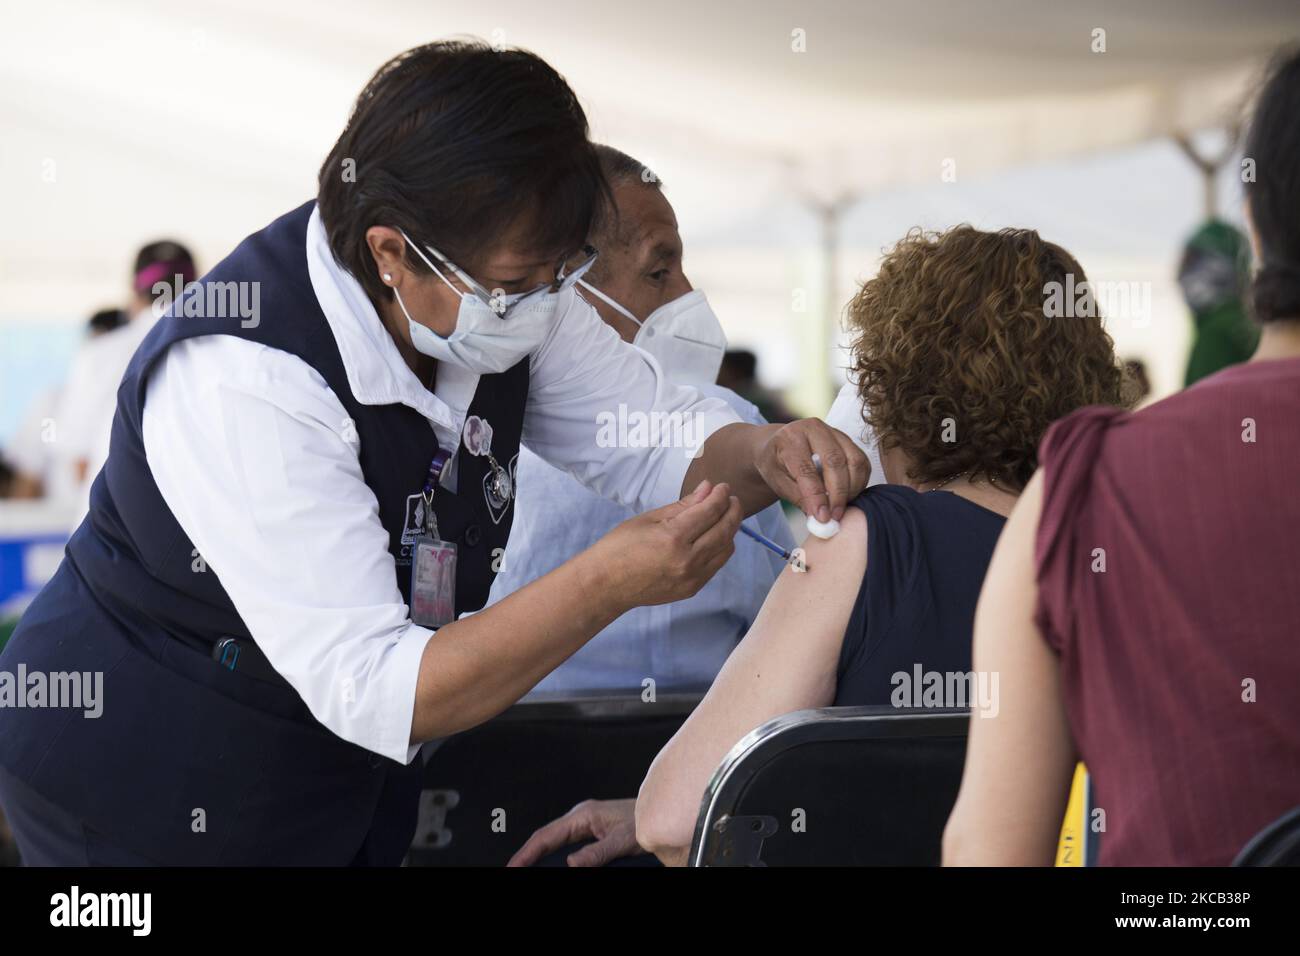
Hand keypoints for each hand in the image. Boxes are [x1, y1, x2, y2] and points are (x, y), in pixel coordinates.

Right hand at [507, 799, 640, 866]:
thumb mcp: (622, 839)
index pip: (547, 835)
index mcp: (583, 815)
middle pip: (546, 838)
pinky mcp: (590, 832)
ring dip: (540, 855)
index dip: (527, 852)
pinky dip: (553, 855)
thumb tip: (572, 862)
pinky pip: (565, 844)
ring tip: (526, 867)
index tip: (514, 866)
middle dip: (528, 854)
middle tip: (514, 869)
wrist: (658, 813)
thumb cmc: (643, 820)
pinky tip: (550, 863)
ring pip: (554, 841)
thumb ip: (597, 852)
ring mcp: (585, 825)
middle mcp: (580, 818)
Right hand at [593, 480, 741, 608]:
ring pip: (726, 549)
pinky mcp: (692, 589)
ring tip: (724, 517)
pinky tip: (714, 537)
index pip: (710, 511)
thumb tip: (708, 488)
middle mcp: (688, 559)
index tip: (723, 486)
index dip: (721, 496)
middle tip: (731, 499)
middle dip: (733, 510)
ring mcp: (692, 577)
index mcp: (674, 537)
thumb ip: (683, 505)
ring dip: (730, 530)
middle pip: (725, 530)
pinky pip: (716, 564)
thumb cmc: (620, 547)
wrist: (605, 585)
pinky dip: (720, 548)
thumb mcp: (649, 519)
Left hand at [755, 418, 869, 521]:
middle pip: (835, 461)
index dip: (816, 496)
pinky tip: (849, 496)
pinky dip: (859, 482)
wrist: (782, 445)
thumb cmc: (778, 464)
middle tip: (835, 515)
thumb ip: (797, 498)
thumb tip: (819, 517)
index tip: (822, 517)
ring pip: (854, 460)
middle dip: (838, 494)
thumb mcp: (777, 482)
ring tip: (841, 507)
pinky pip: (862, 462)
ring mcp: (834, 432)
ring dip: (852, 489)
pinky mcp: (848, 440)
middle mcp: (814, 429)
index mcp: (790, 438)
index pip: (807, 469)